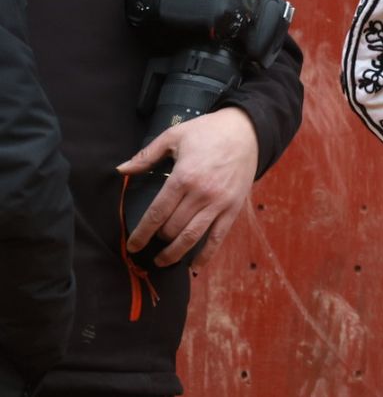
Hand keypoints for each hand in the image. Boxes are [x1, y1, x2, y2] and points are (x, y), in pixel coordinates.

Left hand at [118, 106, 259, 268]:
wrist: (247, 130)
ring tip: (162, 261)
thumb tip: (121, 170)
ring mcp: (219, 202)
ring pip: (192, 237)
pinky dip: (206, 254)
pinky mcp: (234, 207)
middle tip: (148, 245)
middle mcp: (201, 194)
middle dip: (157, 240)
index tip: (132, 246)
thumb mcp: (174, 136)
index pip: (156, 214)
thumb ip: (146, 155)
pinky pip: (219, 237)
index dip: (141, 234)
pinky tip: (195, 266)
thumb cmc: (208, 131)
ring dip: (175, 254)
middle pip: (172, 228)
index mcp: (183, 177)